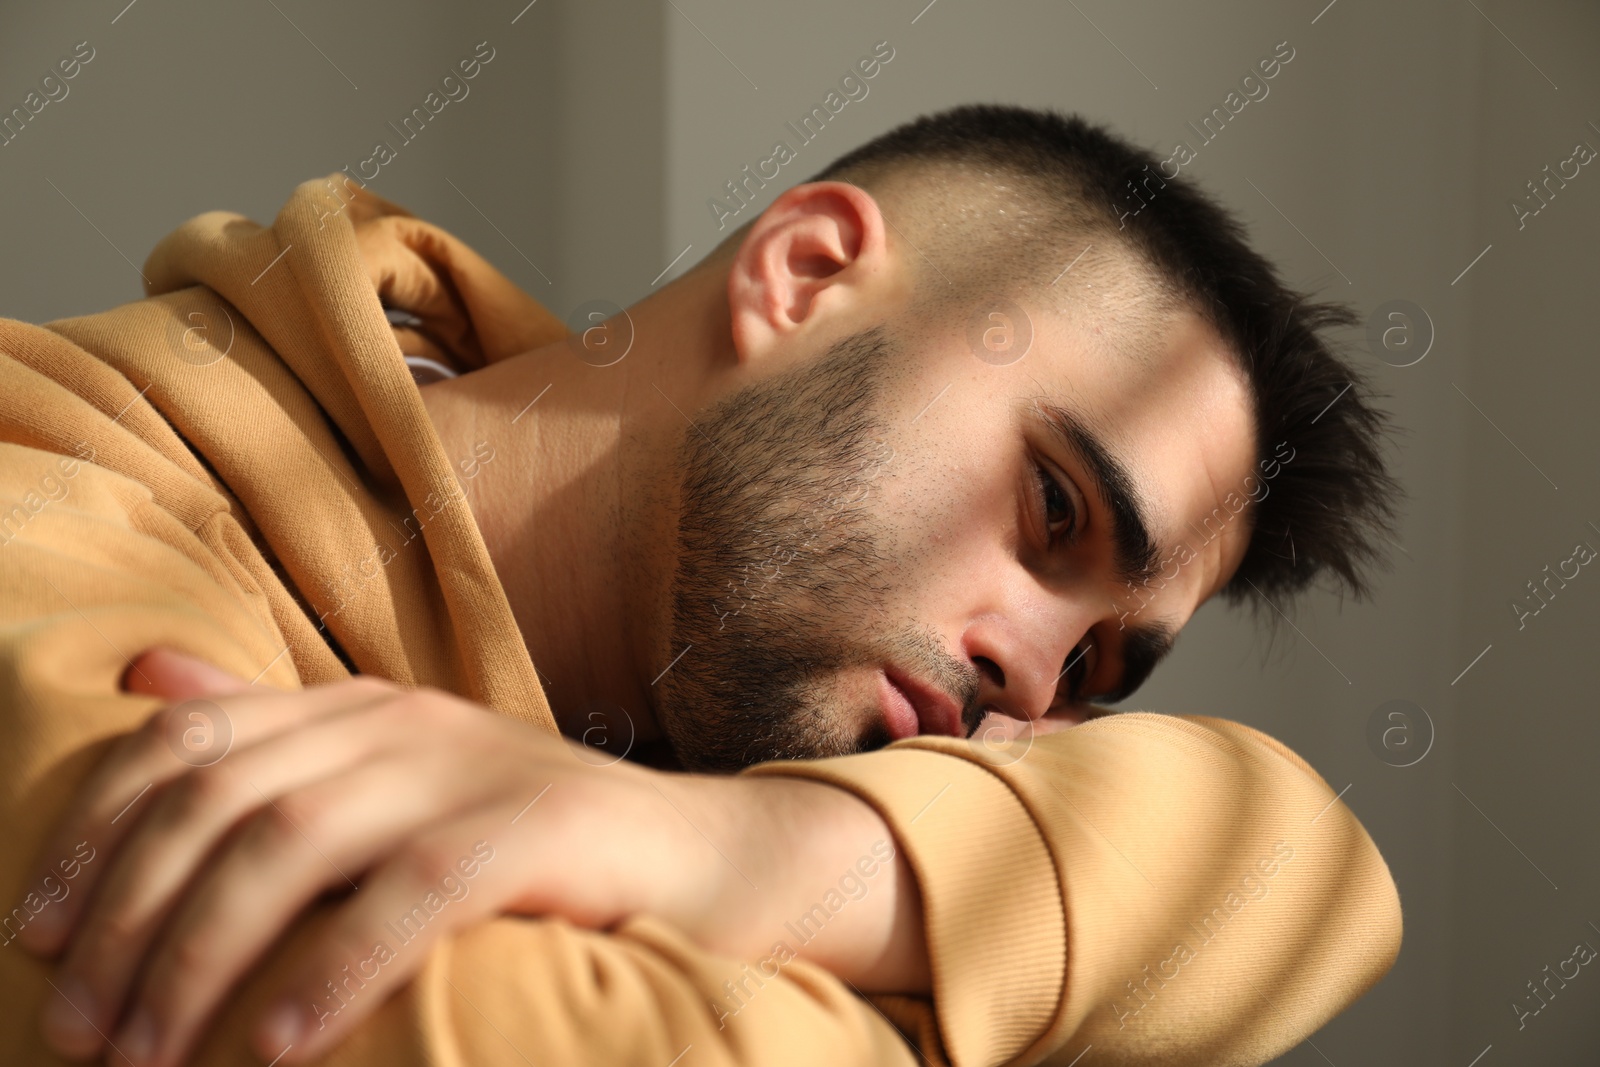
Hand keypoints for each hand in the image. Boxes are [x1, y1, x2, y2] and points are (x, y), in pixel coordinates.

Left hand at [20, 649, 924, 1065]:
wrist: (704, 855)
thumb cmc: (537, 843)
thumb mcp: (400, 780)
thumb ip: (279, 735)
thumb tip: (146, 683)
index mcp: (358, 705)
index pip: (185, 739)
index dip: (94, 832)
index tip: (37, 935)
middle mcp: (402, 720)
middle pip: (219, 801)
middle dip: (126, 922)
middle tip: (79, 1032)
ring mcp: (471, 768)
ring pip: (291, 845)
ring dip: (199, 960)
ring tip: (151, 1056)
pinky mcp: (536, 830)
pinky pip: (407, 895)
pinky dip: (331, 972)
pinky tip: (278, 1047)